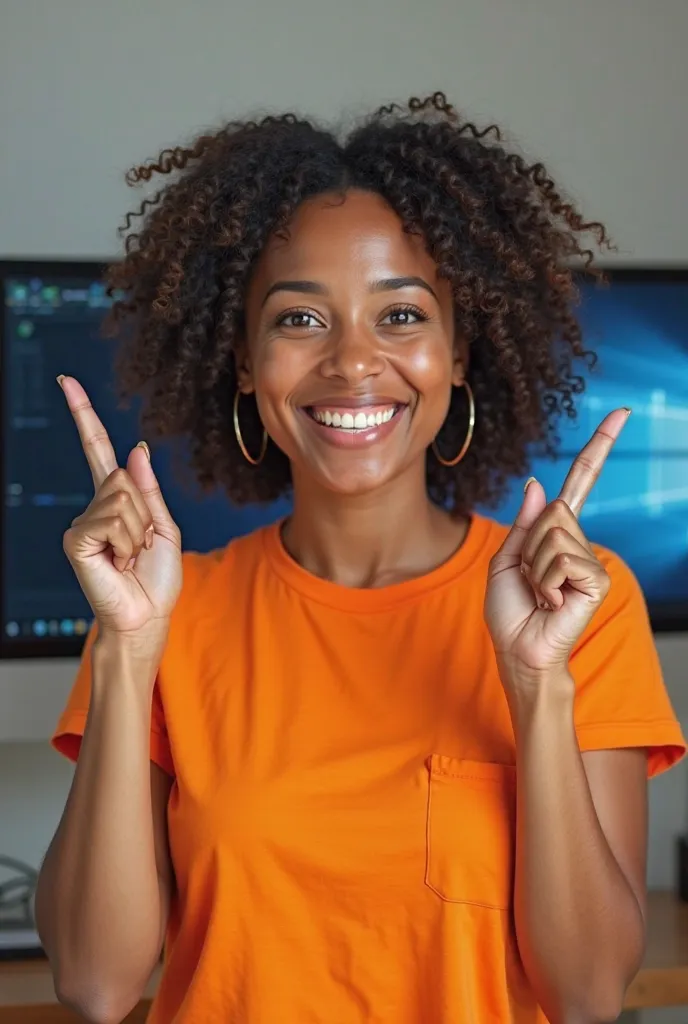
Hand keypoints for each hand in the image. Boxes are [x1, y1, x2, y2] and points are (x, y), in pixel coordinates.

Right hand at [60, 376, 182, 648]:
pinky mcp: (75, 539)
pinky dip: (126, 541)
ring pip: (123, 498)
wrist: (147, 616)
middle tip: (141, 546)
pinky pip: (111, 518)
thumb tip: (135, 448)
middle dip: (147, 513)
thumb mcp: (164, 528)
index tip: (69, 382)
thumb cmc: (156, 580)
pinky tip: (118, 561)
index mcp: (117, 500)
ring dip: (139, 531)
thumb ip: (149, 490)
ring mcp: (83, 522)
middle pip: (127, 479)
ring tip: (130, 556)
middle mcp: (96, 507)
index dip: (84, 416)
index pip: (97, 449)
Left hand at [484, 407, 629, 688]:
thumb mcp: (505, 560)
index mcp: (557, 533)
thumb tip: (537, 484)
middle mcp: (579, 541)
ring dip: (533, 566)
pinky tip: (553, 602)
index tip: (622, 414)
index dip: (599, 447)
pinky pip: (561, 559)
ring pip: (552, 534)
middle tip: (530, 580)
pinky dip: (545, 582)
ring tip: (540, 593)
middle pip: (549, 511)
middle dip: (527, 545)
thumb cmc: (510, 612)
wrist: (517, 650)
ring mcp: (591, 560)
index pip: (581, 483)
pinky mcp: (597, 580)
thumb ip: (522, 524)